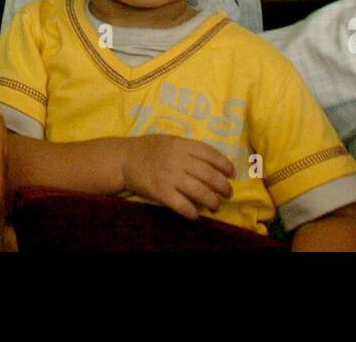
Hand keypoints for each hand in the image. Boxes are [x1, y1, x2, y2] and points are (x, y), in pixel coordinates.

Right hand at [120, 134, 235, 220]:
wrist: (123, 160)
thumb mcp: (170, 141)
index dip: (225, 165)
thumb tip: (213, 163)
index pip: (211, 154)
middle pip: (209, 175)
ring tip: (216, 205)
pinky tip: (196, 214)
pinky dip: (192, 212)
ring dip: (212, 201)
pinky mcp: (161, 193)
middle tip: (228, 193)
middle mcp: (178, 160)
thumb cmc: (148, 149)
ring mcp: (170, 177)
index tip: (232, 173)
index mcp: (182, 145)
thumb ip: (189, 149)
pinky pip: (183, 205)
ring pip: (200, 192)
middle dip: (223, 186)